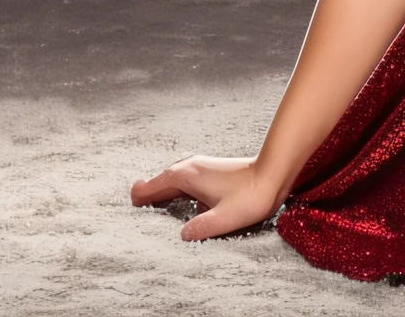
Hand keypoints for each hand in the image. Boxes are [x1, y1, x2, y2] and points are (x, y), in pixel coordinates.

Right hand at [130, 155, 286, 240]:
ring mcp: (202, 168)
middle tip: (136, 211)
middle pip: (161, 182)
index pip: (152, 185)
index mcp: (186, 176)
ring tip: (156, 210)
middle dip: (148, 196)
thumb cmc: (252, 195)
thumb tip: (182, 237)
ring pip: (174, 182)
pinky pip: (187, 183)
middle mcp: (191, 168)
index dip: (140, 197)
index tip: (130, 208)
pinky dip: (179, 194)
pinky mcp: (212, 173)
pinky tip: (186, 207)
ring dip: (164, 194)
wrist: (275, 172)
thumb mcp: (225, 218)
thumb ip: (202, 228)